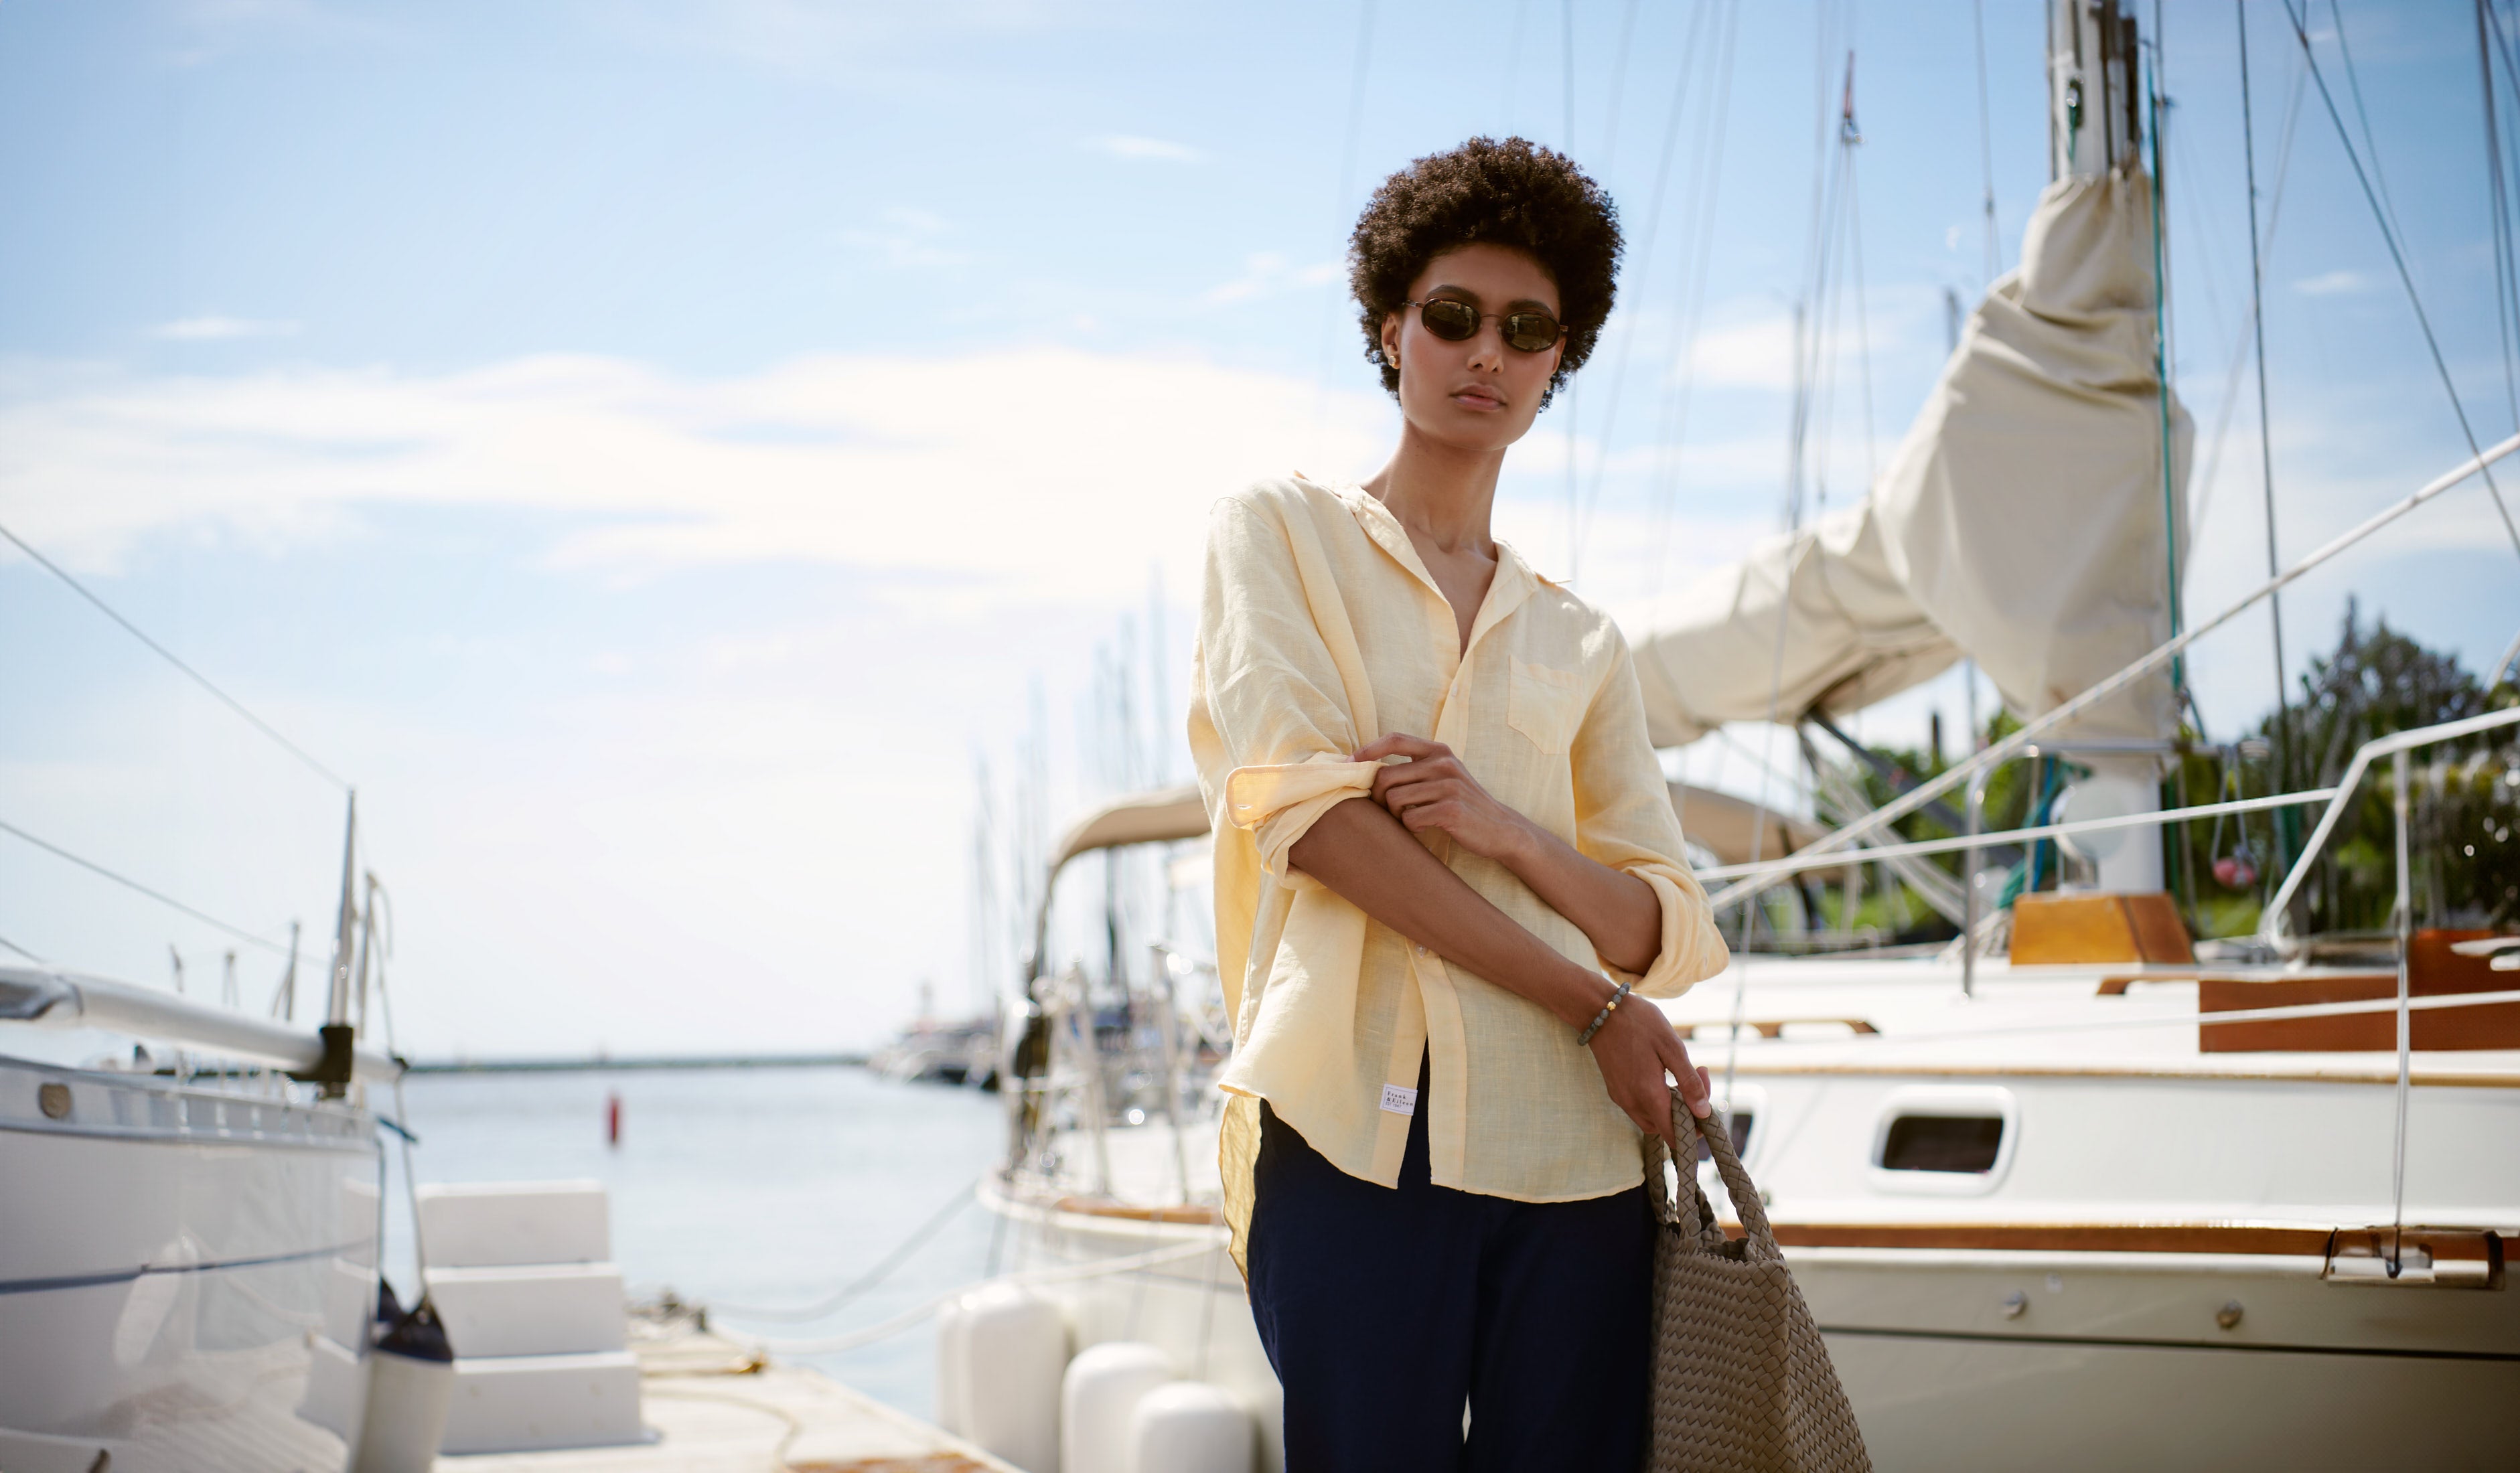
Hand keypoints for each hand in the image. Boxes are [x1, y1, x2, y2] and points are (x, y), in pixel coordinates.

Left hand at [1353, 732, 1533, 862]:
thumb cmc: (1462, 803)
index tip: (1350, 764)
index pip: (1395, 739)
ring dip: (1395, 815)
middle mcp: (1443, 763)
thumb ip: (1415, 768)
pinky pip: (1409, 818)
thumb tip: (1366, 768)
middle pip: (1385, 776)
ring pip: (1394, 799)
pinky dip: (1411, 827)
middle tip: (1385, 810)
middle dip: (1376, 797)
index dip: (1368, 750)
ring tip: (1410, 819)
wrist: (1500, 828)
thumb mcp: (1443, 775)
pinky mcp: (1450, 809)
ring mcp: (1448, 785)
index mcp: (1439, 751)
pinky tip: (1424, 828)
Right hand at [1583, 993, 1711, 1151]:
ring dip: (1671, 1106)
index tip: (1704, 1097)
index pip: (1675, 1136)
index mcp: (1648, 1095)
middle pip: (1666, 1128)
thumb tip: (1704, 1112)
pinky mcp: (1615, 1090)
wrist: (1599, 1009)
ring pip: (1653, 1119)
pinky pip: (1640, 1108)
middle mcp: (1632, 1103)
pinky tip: (1660, 1074)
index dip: (1694, 1128)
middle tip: (1696, 1075)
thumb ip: (1689, 1082)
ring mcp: (1621, 1098)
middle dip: (1686, 1111)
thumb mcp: (1671, 1046)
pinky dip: (1656, 1100)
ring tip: (1679, 1075)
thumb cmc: (1638, 1022)